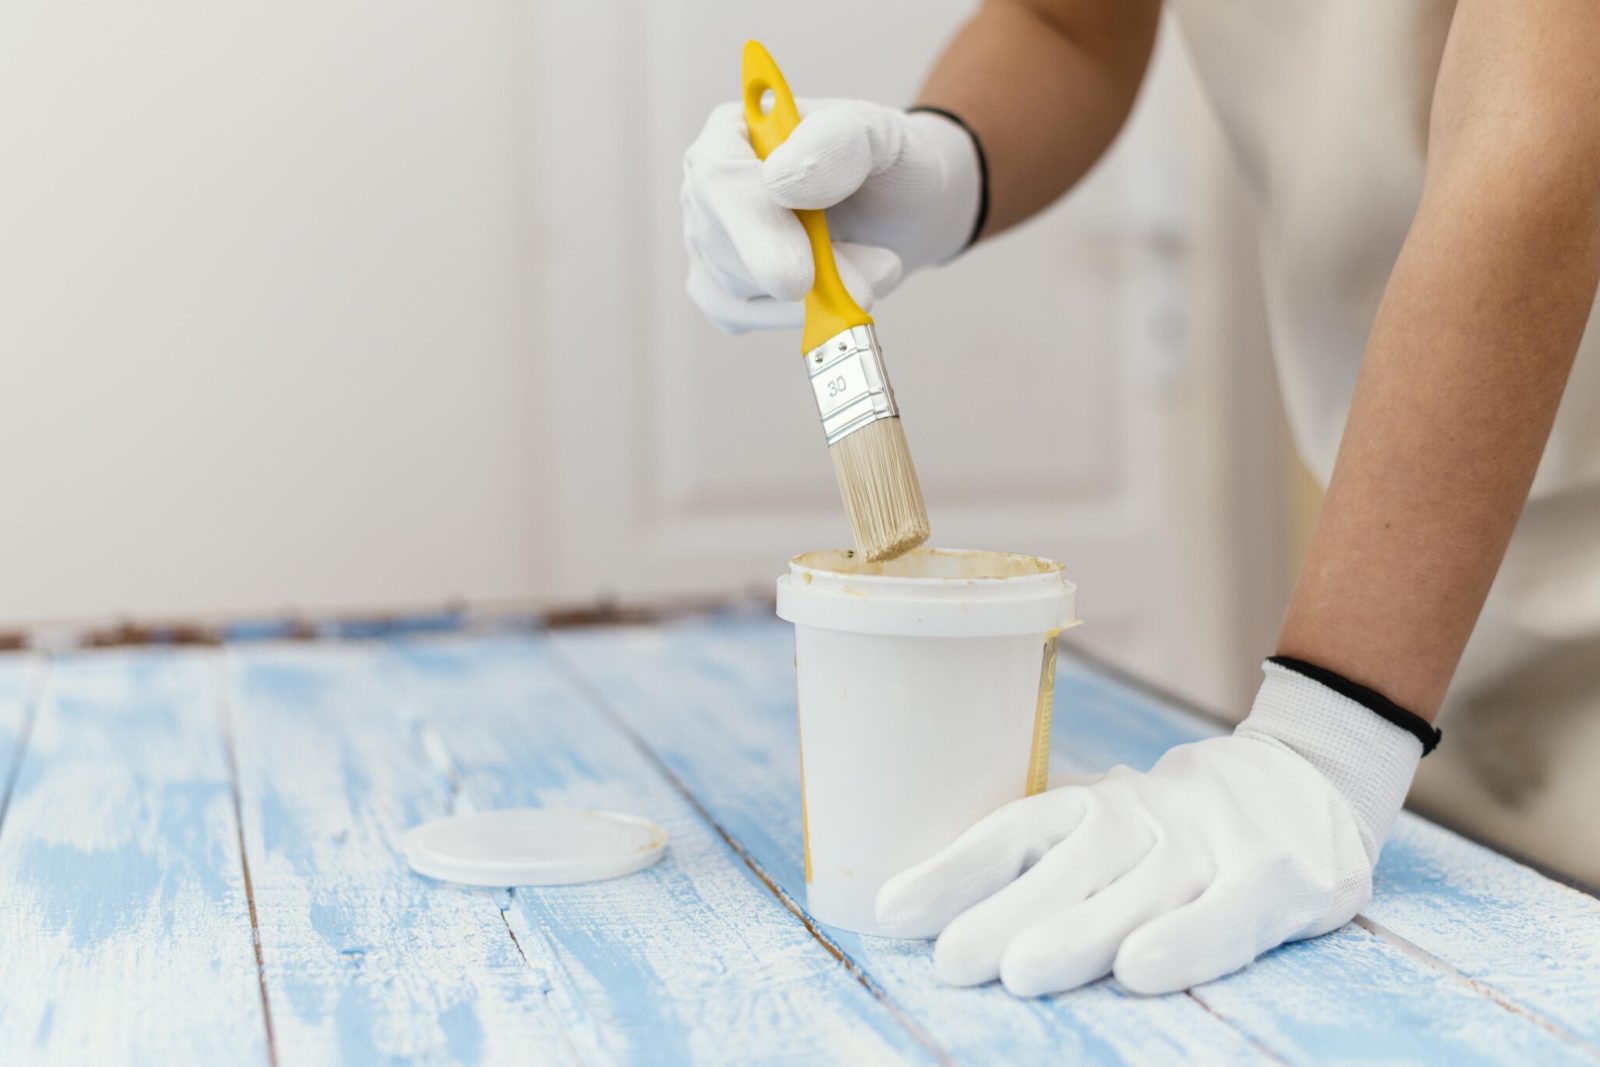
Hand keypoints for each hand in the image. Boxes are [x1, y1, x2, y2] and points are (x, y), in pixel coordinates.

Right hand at [681, 99, 980, 332]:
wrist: (905, 210)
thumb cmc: (887, 163)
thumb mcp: (880, 134)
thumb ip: (838, 142)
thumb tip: (777, 181)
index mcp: (734, 131)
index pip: (720, 180)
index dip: (756, 230)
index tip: (800, 277)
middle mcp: (706, 187)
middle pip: (723, 245)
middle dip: (806, 271)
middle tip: (883, 267)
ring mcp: (708, 242)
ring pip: (735, 289)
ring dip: (818, 293)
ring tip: (877, 264)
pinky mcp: (722, 289)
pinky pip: (740, 316)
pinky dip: (798, 317)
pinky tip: (841, 292)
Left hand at [874, 661, 1424, 995]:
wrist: (1315, 777)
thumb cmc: (1183, 828)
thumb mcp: (1112, 832)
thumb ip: (1045, 870)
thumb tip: (929, 919)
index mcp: (1096, 808)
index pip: (1016, 831)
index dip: (954, 869)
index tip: (891, 911)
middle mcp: (1144, 819)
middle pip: (1068, 867)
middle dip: (1005, 913)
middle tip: (952, 959)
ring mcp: (1210, 846)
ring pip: (1139, 892)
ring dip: (1080, 931)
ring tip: (1023, 971)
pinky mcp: (1276, 880)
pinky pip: (1227, 914)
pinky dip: (1185, 941)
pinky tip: (1141, 968)